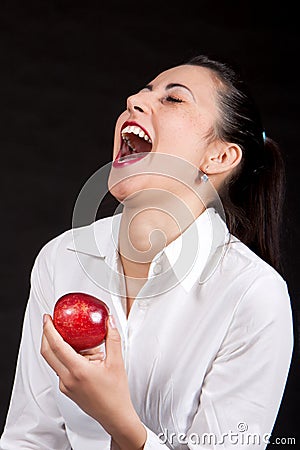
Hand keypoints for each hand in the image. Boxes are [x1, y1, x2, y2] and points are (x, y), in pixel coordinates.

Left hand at [41, 313, 145, 449]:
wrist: (115, 416)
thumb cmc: (116, 394)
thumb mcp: (117, 362)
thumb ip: (112, 339)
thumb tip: (109, 322)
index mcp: (78, 371)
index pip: (56, 346)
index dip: (49, 330)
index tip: (48, 318)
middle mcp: (67, 379)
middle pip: (47, 353)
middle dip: (46, 335)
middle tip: (50, 322)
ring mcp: (65, 385)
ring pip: (54, 361)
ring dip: (58, 346)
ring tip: (75, 338)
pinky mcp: (67, 389)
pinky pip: (61, 368)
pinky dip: (66, 357)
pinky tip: (81, 354)